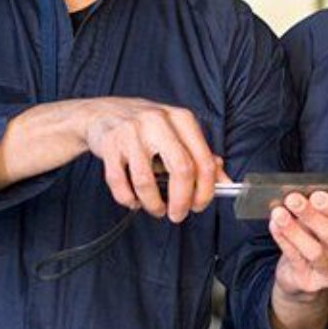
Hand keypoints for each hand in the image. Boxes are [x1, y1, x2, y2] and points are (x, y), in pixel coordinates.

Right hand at [80, 97, 224, 221]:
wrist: (102, 113)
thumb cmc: (147, 128)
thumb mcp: (178, 134)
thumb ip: (202, 157)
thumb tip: (225, 183)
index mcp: (181, 119)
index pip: (203, 161)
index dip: (205, 190)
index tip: (199, 205)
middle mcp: (158, 121)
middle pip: (181, 170)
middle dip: (181, 201)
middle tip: (178, 215)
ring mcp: (131, 132)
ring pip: (146, 180)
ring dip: (153, 204)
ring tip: (156, 209)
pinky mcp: (108, 143)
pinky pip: (119, 181)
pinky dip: (128, 198)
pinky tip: (134, 201)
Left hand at [270, 189, 327, 300]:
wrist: (298, 274)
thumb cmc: (311, 239)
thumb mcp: (320, 221)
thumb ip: (322, 205)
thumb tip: (319, 183)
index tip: (317, 194)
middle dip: (311, 214)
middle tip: (293, 199)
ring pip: (315, 250)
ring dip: (294, 229)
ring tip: (279, 213)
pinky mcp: (311, 282)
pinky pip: (296, 259)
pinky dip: (284, 241)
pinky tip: (274, 226)